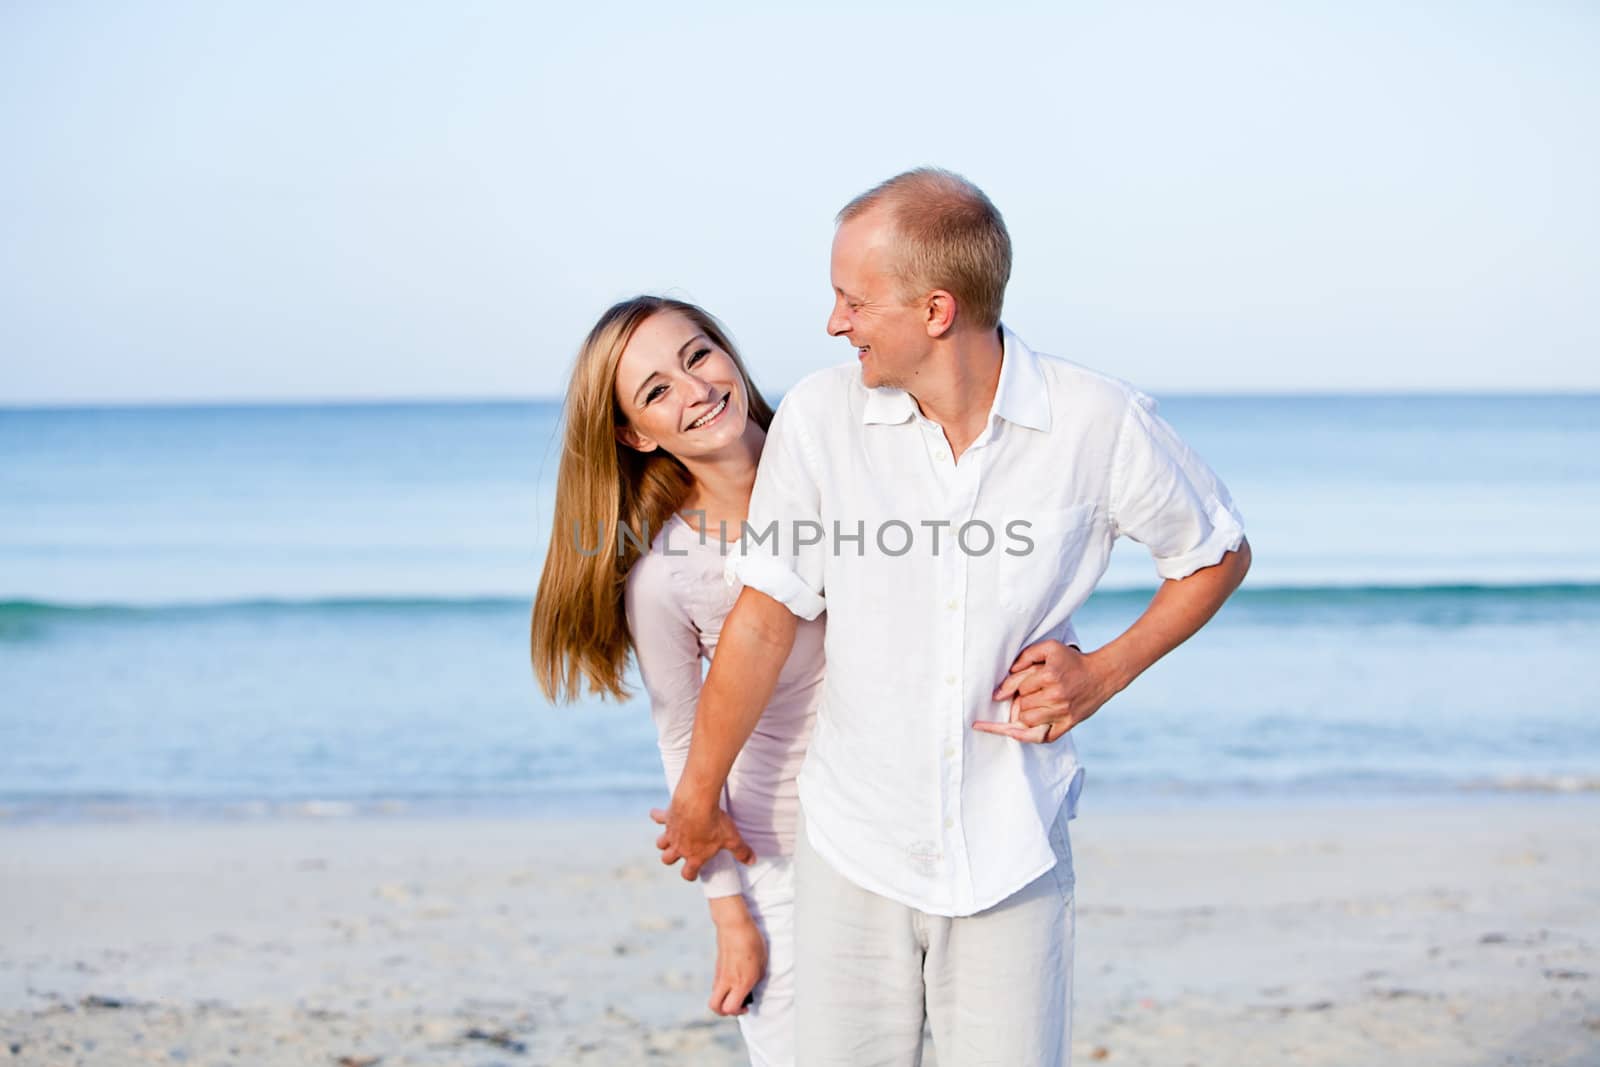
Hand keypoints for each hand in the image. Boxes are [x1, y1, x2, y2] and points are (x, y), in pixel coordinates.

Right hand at [651, 797, 754, 880]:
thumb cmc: (715, 822)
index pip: (688, 873)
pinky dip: (657, 816)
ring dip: (663, 842)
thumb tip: (752, 862)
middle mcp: (679, 847)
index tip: (692, 874)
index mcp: (694, 856)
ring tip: (669, 838)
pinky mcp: (667, 817)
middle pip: (667, 860)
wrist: (697, 803)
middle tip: (678, 853)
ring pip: (660, 843)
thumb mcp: (732, 838)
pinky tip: (657, 814)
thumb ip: (741, 852)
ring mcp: (671, 833)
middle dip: (671, 859)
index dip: (690, 875)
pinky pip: (657, 817)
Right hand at [707, 898, 766, 1015]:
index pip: (731, 1008)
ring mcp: (720, 974)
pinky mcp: (717, 967)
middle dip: (724, 1012)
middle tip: (737, 1005)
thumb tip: (751, 987)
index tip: (747, 1005)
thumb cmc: (751, 940)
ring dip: (723, 999)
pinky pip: (716, 985)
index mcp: (741, 981)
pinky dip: (722, 989)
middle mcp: (728, 981)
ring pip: (714, 996)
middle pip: (715, 1007)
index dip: (738, 1011)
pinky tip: (733, 980)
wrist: (734, 924)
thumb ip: (755, 978)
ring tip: (735, 992)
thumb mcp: (762, 962)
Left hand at [972, 640, 1123, 743]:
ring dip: (1024, 715)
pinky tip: (1019, 732)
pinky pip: (1042, 737)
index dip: (1013, 688)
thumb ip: (1027, 655)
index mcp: (1049, 676)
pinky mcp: (1069, 724)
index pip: (1020, 687)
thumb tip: (1010, 671)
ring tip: (1030, 708)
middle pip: (1022, 705)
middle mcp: (1056, 695)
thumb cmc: (1073, 660)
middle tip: (1027, 696)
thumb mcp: (1050, 648)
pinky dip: (1029, 736)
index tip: (1004, 693)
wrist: (1102, 674)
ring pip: (1028, 721)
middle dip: (1021, 701)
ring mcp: (1063, 712)